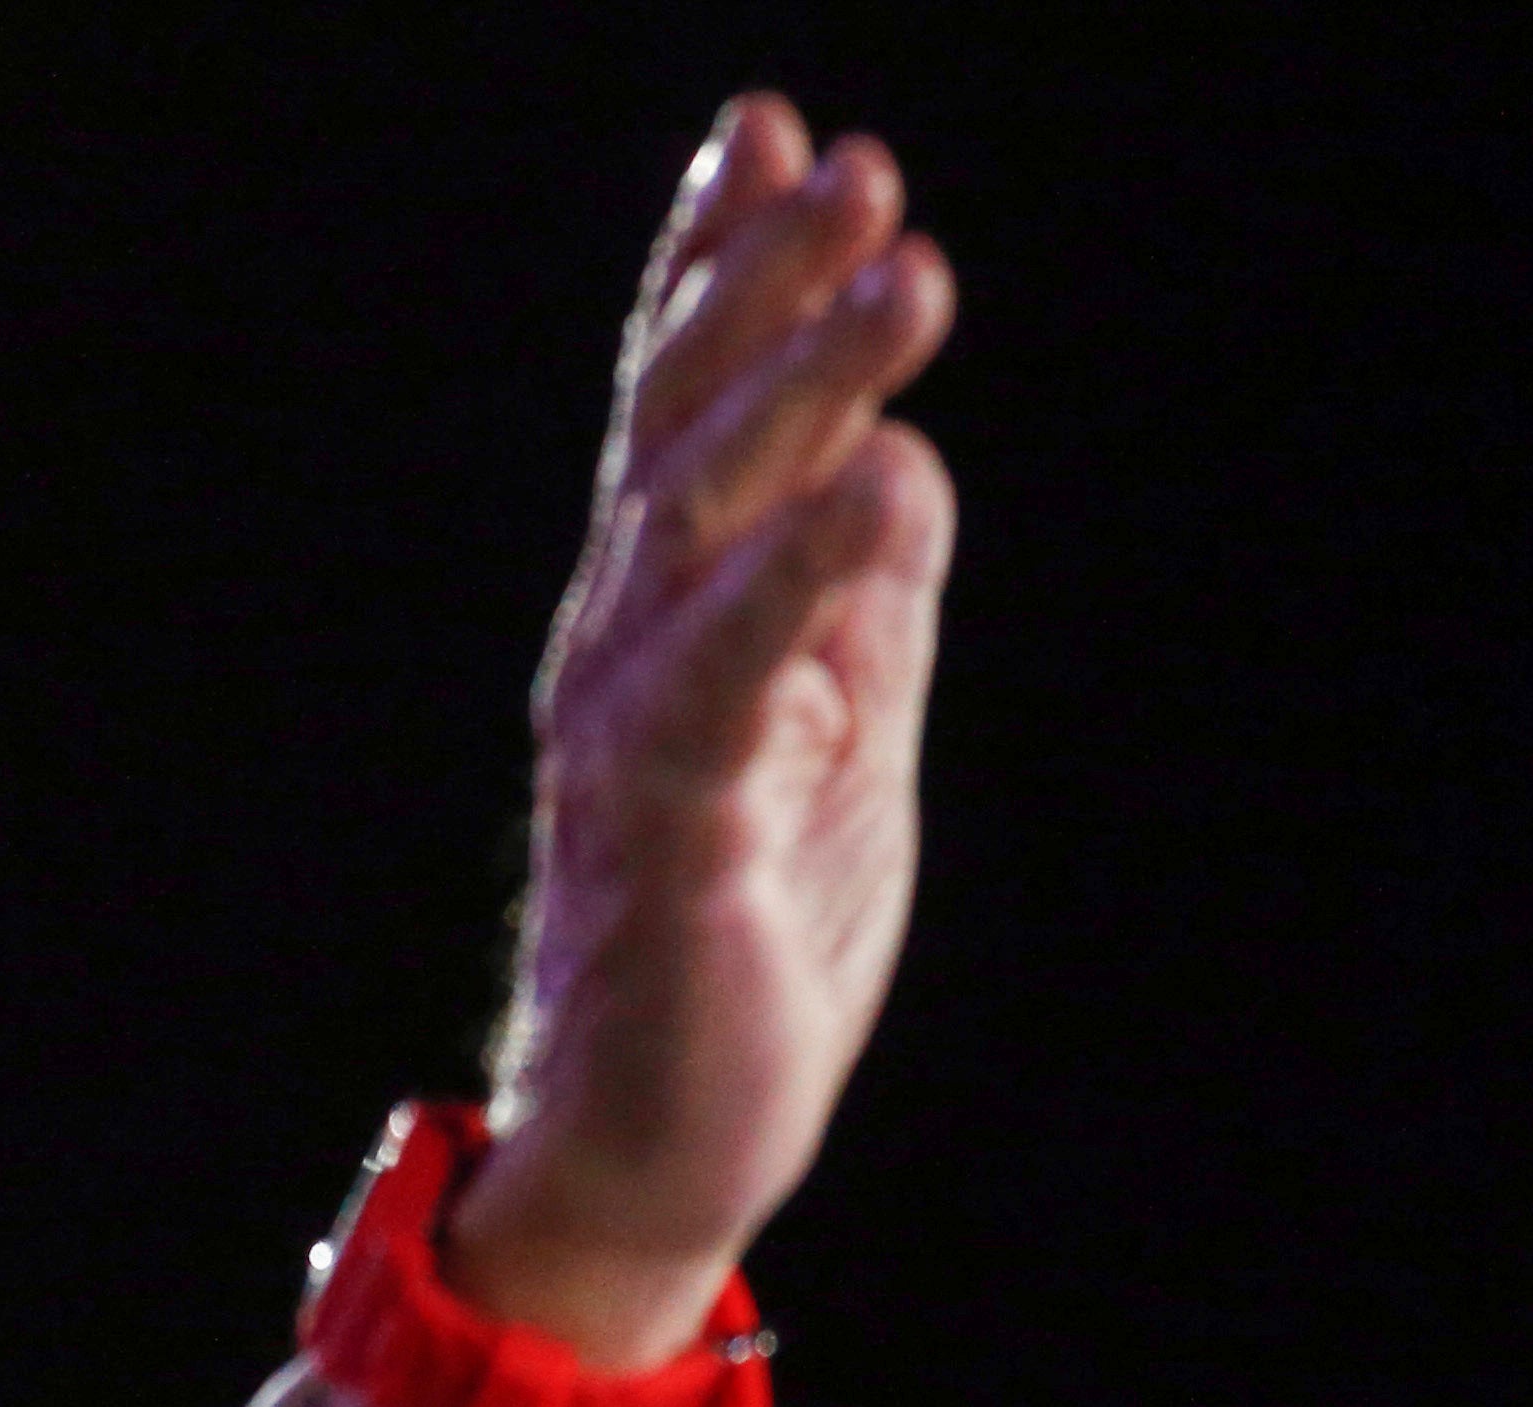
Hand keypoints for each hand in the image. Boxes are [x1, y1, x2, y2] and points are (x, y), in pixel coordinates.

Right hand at [453, 92, 957, 1364]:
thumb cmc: (744, 942)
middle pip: (693, 425)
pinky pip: (728, 680)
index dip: (728, 267)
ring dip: (806, 385)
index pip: (691, 410)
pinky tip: (874, 487)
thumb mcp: (840, 742)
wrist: (664, 1146)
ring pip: (708, 518)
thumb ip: (862, 607)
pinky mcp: (672, 829)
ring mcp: (636, 727)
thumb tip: (906, 463)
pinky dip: (801, 576)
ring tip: (901, 273)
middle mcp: (626, 641)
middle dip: (773, 283)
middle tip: (862, 166)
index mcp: (671, 615)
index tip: (783, 135)